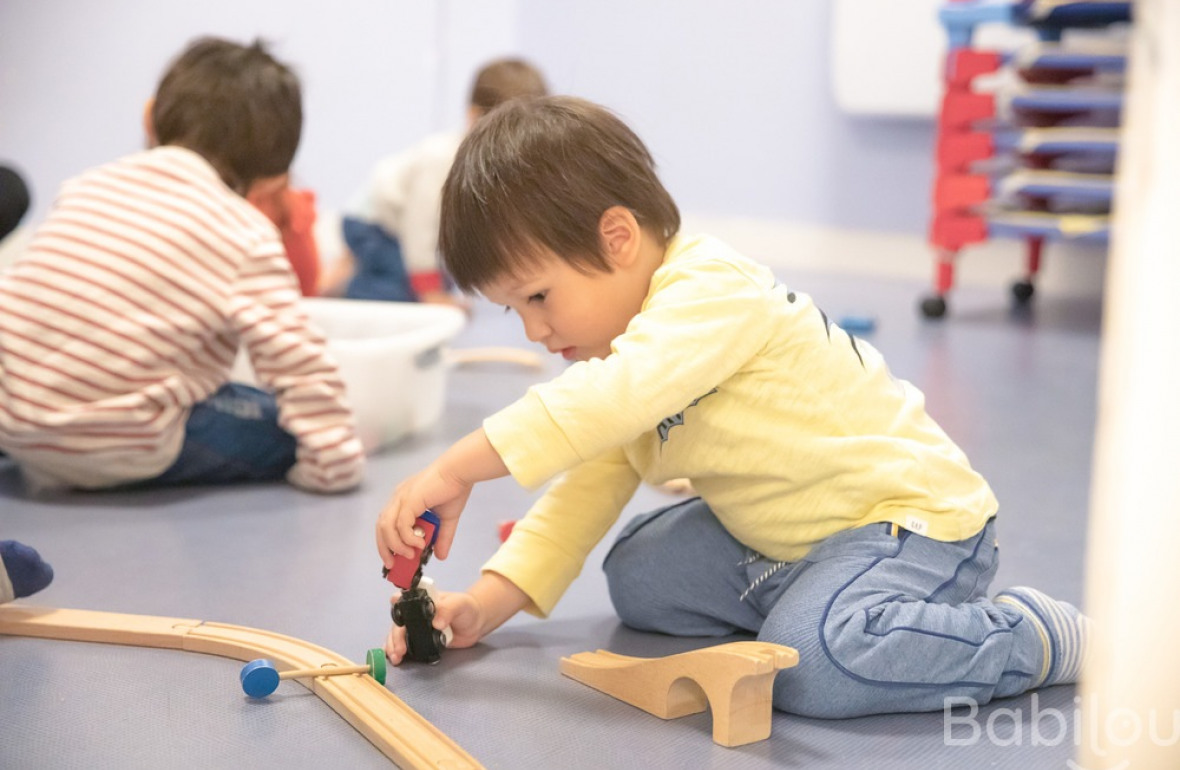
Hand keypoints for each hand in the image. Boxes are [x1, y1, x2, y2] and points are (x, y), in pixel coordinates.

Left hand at [375, 429, 508, 568]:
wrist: (460, 471)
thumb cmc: (453, 489)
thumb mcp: (447, 520)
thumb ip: (442, 538)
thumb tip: (441, 556)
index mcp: (403, 501)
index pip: (386, 525)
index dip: (387, 543)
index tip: (393, 559)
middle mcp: (398, 499)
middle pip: (381, 528)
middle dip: (384, 549)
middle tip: (392, 565)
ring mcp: (402, 498)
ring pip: (386, 528)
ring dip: (396, 545)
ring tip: (409, 555)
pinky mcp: (409, 500)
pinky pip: (401, 525)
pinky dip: (407, 538)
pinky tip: (419, 544)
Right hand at [384, 589, 482, 664]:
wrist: (475, 625)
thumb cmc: (466, 608)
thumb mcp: (459, 604)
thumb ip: (448, 610)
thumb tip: (436, 623)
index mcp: (423, 599)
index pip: (406, 597)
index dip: (398, 600)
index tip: (394, 604)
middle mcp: (416, 612)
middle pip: (399, 621)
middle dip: (396, 635)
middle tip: (399, 648)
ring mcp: (416, 626)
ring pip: (398, 634)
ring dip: (393, 645)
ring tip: (395, 657)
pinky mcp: (420, 639)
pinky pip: (405, 644)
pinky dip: (397, 650)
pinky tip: (394, 658)